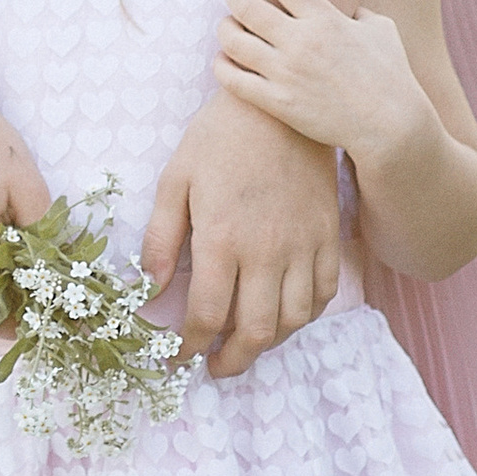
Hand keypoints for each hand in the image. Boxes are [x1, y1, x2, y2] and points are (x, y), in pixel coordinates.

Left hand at [140, 84, 340, 378]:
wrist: (280, 107)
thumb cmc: (220, 138)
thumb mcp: (176, 179)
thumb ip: (161, 239)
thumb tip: (149, 289)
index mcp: (222, 239)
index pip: (206, 316)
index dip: (190, 347)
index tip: (179, 357)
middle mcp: (266, 252)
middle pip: (253, 332)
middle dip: (231, 361)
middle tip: (215, 368)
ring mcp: (302, 246)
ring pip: (292, 321)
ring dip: (267, 344)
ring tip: (246, 345)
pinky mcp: (327, 236)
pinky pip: (322, 294)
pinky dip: (304, 316)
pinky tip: (283, 315)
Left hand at [218, 0, 418, 161]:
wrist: (391, 127)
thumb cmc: (391, 76)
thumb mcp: (380, 30)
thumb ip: (355, 10)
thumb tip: (341, 2)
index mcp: (326, 18)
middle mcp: (301, 42)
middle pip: (246, 5)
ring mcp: (287, 73)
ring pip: (232, 40)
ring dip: (225, 27)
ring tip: (230, 25)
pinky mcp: (278, 103)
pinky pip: (233, 80)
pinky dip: (222, 65)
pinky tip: (225, 60)